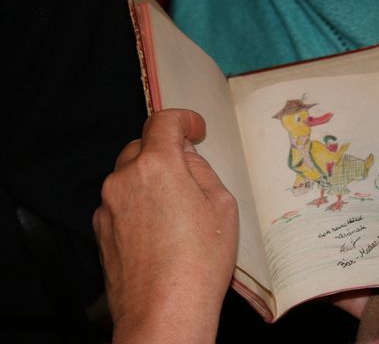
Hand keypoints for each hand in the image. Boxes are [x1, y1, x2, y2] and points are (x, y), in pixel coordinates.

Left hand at [93, 109, 237, 343]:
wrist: (164, 312)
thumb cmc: (198, 263)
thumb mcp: (222, 204)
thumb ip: (202, 169)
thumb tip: (187, 158)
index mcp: (157, 166)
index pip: (163, 121)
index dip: (184, 119)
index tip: (194, 129)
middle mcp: (124, 180)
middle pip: (143, 146)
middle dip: (166, 152)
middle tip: (191, 174)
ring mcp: (108, 206)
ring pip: (129, 174)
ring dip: (151, 178)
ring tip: (177, 210)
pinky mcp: (101, 230)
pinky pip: (120, 201)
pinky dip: (138, 202)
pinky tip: (159, 229)